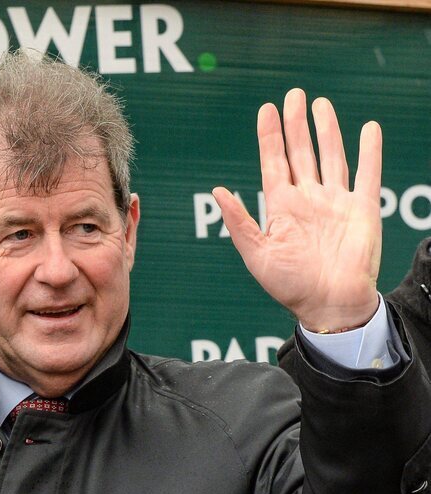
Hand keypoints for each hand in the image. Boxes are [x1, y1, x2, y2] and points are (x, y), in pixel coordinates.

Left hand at [213, 88, 381, 330]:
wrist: (330, 305)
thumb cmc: (292, 287)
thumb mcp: (258, 256)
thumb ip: (239, 223)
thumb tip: (218, 191)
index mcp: (283, 210)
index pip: (274, 164)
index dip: (270, 138)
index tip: (266, 110)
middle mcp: (309, 201)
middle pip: (301, 153)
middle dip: (296, 125)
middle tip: (293, 95)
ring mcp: (336, 202)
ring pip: (331, 156)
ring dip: (326, 130)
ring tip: (320, 104)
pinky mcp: (362, 209)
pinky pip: (367, 173)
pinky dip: (369, 151)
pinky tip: (368, 129)